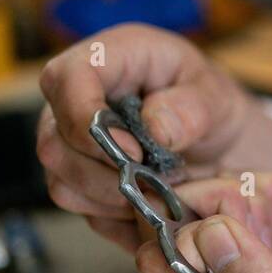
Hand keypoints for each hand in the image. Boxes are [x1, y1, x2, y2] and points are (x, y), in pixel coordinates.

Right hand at [36, 23, 254, 248]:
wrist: (217, 143)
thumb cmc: (210, 105)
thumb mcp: (217, 96)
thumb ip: (193, 107)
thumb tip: (155, 129)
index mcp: (109, 58)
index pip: (64, 77)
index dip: (86, 119)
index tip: (133, 152)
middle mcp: (74, 98)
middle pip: (54, 143)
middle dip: (105, 173)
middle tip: (155, 180)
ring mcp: (69, 141)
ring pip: (61, 182)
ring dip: (113, 198)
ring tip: (158, 189)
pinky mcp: (75, 178)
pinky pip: (80, 207)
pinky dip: (115, 214)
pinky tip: (148, 202)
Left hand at [134, 210, 271, 272]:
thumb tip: (204, 238)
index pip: (161, 264)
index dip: (192, 227)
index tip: (239, 217)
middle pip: (172, 235)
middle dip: (211, 205)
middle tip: (256, 207)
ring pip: (195, 218)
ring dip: (232, 197)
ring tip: (270, 208)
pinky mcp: (246, 265)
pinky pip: (224, 217)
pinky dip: (247, 201)